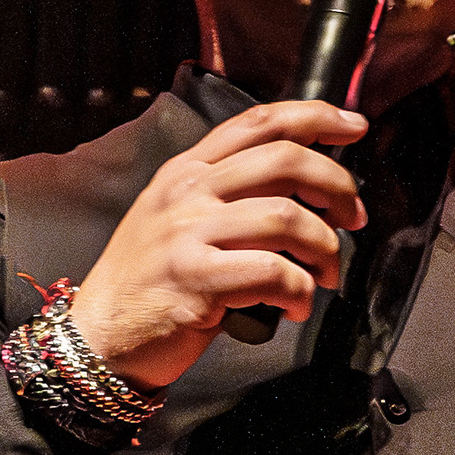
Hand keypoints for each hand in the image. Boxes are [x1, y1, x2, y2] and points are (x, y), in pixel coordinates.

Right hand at [70, 101, 370, 390]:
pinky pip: (274, 273)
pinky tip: (296, 305)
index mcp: (187, 171)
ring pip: (288, 218)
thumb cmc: (151, 284)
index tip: (353, 126)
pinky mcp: (195, 280)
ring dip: (326, 249)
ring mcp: (188, 234)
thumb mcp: (178, 220)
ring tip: (325, 275)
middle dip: (337, 187)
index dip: (315, 117)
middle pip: (285, 161)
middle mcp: (187, 193)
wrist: (100, 337)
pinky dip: (300, 292)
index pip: (259, 122)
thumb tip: (306, 190)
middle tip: (353, 219)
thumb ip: (229, 195)